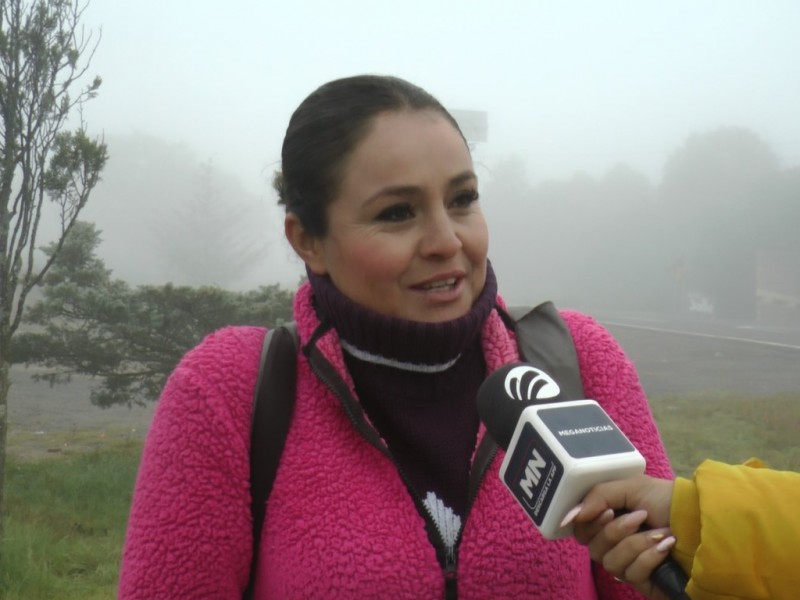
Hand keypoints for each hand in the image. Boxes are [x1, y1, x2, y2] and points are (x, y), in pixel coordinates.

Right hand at [560, 476, 676, 598]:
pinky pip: (630, 574)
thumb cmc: (668, 500)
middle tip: (640, 517)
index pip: (580, 528)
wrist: (703, 522)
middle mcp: (614, 541)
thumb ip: (597, 496)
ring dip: (636, 544)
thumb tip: (567, 518)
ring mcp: (628, 562)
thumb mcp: (632, 486)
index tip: (608, 511)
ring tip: (659, 532)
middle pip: (592, 546)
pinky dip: (649, 557)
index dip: (588, 522)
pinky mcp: (642, 581)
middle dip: (616, 531)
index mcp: (608, 517)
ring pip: (609, 561)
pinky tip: (666, 547)